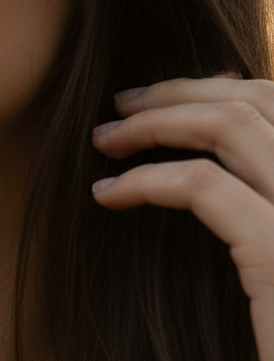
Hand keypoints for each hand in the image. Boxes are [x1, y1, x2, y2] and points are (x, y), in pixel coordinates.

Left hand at [91, 75, 273, 360]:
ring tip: (104, 139)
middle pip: (255, 102)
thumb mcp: (273, 270)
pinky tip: (107, 194)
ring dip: (157, 123)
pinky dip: (147, 182)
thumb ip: (253, 215)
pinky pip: (203, 191)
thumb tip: (209, 179)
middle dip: (179, 93)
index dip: (215, 90)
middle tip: (118, 106)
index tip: (157, 102)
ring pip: (230, 129)